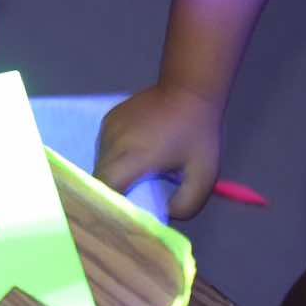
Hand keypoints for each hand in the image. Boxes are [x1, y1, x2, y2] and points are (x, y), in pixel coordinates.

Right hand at [97, 84, 223, 219]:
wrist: (188, 91)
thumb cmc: (197, 134)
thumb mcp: (205, 175)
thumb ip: (187, 204)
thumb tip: (166, 213)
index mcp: (134, 157)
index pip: (106, 187)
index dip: (110, 204)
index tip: (122, 214)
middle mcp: (113, 142)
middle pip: (100, 176)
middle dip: (113, 190)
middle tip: (132, 198)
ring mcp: (107, 128)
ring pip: (100, 161)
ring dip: (113, 172)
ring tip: (136, 174)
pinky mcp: (108, 119)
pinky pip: (104, 146)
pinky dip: (115, 156)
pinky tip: (135, 154)